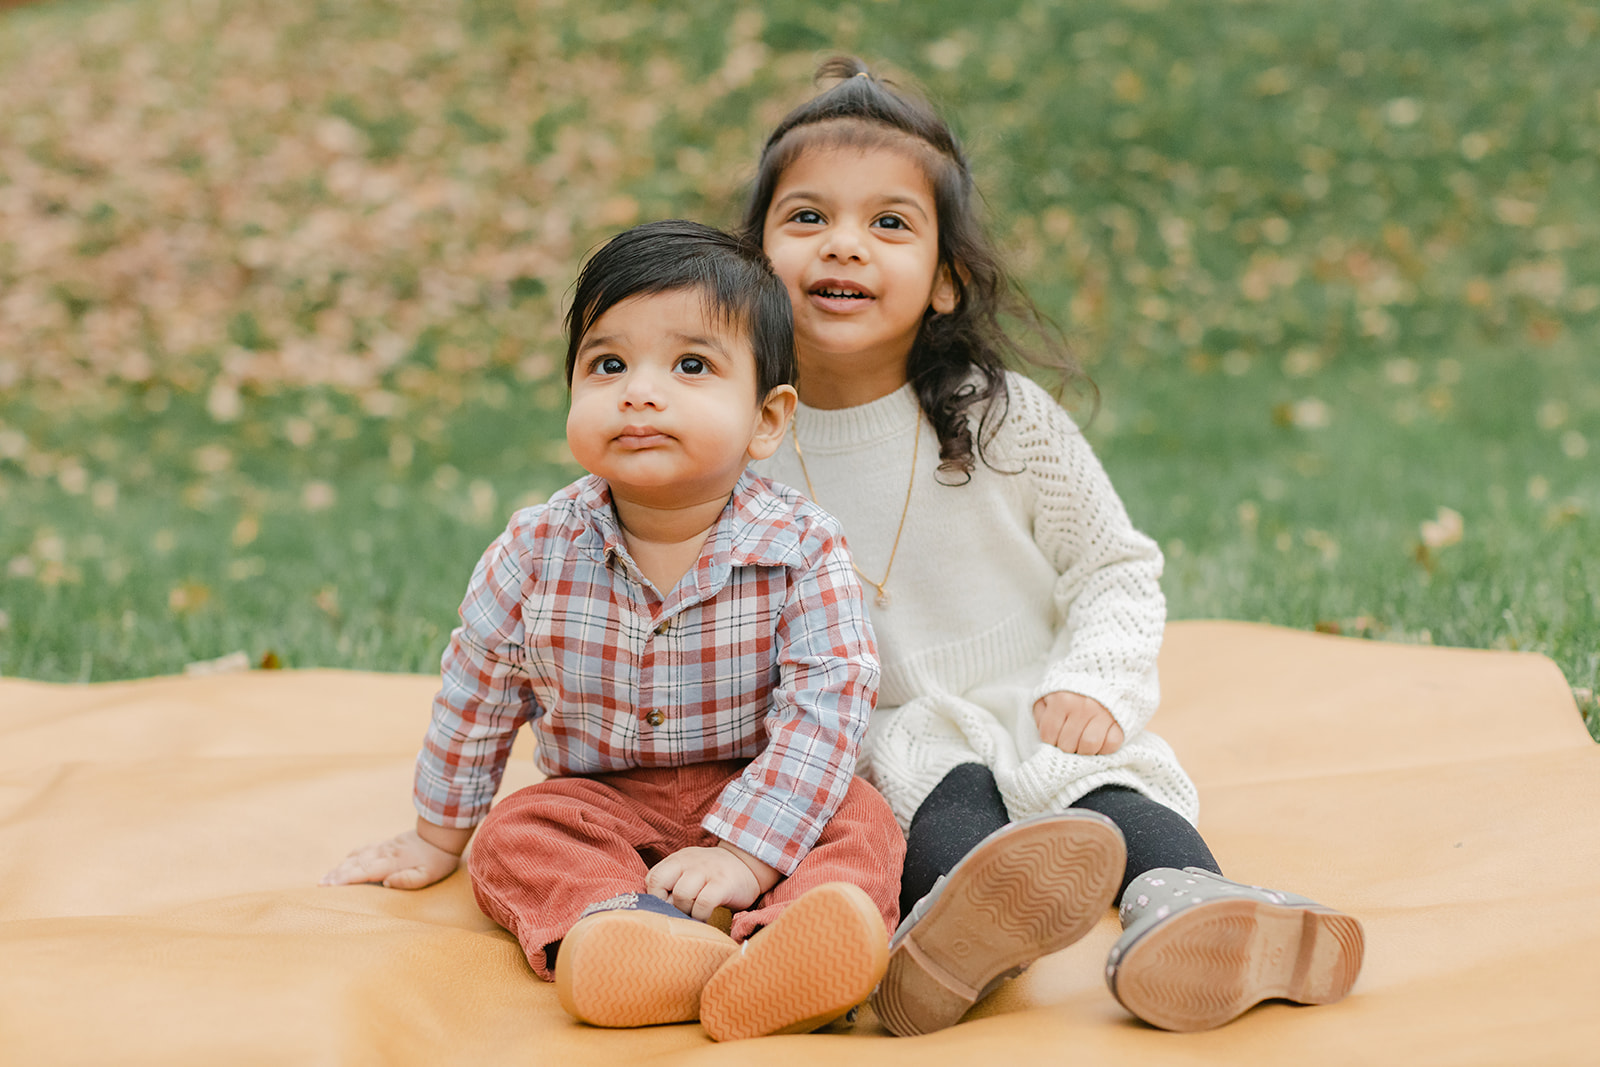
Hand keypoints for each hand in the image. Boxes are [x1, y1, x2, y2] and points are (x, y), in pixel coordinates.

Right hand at [321, 820, 469, 889]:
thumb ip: (409, 880)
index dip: (346, 879)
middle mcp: (384, 853)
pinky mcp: (387, 845)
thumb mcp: (429, 875)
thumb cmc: (437, 860)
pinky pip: (365, 849)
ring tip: (326, 877)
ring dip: (341, 866)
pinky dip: (352, 856)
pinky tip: (345, 861)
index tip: (329, 885)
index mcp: (392, 863)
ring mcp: (384, 847)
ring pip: (358, 856)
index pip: (364, 872)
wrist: (442, 834)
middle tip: (320, 885)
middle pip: (355, 864)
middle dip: (337, 874)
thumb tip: (387, 883)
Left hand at [645, 842, 780, 921]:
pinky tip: (706, 918)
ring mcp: (707, 871)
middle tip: (679, 912)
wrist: (749, 864)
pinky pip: (703, 904)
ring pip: (681, 895)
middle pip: (661, 882)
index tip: (667, 906)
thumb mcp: (690, 869)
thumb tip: (655, 909)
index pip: (653, 877)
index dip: (655, 896)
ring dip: (685, 911)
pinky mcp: (723, 884)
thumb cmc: (713, 874)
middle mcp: (690, 861)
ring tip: (694, 914)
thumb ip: (672, 881)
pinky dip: (701, 916)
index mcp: (679, 859)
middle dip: (666, 904)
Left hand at [1033, 692, 1124, 755]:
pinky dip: (1104, 749)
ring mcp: (1103, 714)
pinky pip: (1111, 744)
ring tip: (1081, 745)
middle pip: (1067, 745)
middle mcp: (1083, 707)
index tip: (1055, 738)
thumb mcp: (1048, 695)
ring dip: (1083, 751)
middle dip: (1065, 747)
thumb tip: (1047, 737)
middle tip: (1068, 742)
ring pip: (1089, 747)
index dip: (1050, 742)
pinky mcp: (1120, 721)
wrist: (1101, 673)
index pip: (1049, 735)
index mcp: (1062, 700)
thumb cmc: (1071, 690)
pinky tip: (1099, 742)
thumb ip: (1042, 714)